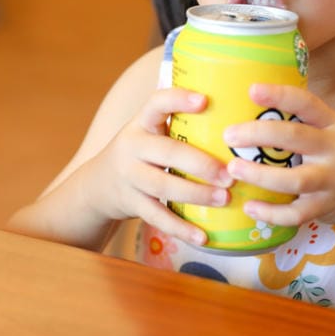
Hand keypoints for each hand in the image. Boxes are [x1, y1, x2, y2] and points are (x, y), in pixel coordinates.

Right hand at [86, 88, 232, 246]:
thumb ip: (180, 125)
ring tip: (224, 199)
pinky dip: (180, 228)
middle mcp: (132, 146)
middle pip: (166, 151)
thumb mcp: (150, 133)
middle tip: (230, 174)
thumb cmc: (141, 154)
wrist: (97, 185)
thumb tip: (236, 122)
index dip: (179, 99)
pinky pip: (157, 216)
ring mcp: (129, 176)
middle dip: (201, 163)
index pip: (156, 102)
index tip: (204, 100)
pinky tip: (203, 235)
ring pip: (162, 185)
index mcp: (141, 123)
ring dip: (196, 194)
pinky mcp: (130, 203)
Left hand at [221, 84, 334, 229]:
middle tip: (229, 135)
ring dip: (261, 175)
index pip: (307, 103)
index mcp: (332, 124)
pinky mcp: (326, 207)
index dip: (280, 95)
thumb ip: (300, 122)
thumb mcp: (330, 131)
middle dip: (258, 134)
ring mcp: (332, 181)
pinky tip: (250, 207)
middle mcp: (334, 150)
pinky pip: (296, 214)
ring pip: (295, 179)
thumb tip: (249, 105)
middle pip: (295, 137)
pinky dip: (271, 213)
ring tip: (233, 169)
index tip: (252, 90)